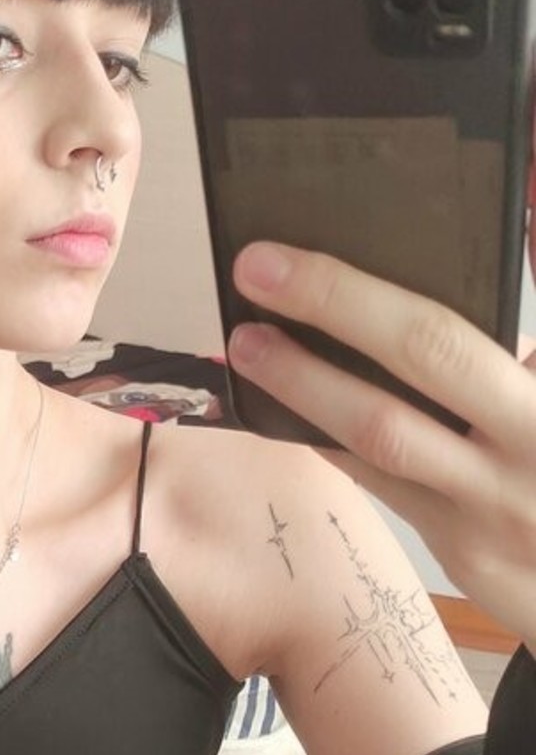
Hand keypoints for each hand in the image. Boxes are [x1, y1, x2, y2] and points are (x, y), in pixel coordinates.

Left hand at [225, 241, 535, 646]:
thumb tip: (517, 202)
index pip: (481, 317)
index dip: (418, 269)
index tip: (368, 217)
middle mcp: (535, 442)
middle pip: (432, 353)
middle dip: (340, 301)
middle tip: (262, 266)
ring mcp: (497, 505)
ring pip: (384, 435)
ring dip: (306, 383)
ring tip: (248, 344)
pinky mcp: (466, 552)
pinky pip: (380, 484)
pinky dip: (328, 439)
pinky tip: (281, 406)